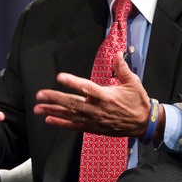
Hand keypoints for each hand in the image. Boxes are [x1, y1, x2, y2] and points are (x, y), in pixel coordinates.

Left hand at [33, 51, 150, 136]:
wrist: (143, 123)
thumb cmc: (137, 102)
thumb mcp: (133, 82)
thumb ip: (122, 68)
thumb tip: (117, 53)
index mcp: (106, 96)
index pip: (86, 88)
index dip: (72, 82)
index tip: (60, 77)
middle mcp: (98, 109)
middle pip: (73, 103)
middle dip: (55, 98)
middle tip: (40, 95)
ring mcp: (94, 120)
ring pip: (70, 115)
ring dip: (53, 111)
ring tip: (38, 108)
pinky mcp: (93, 128)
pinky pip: (74, 126)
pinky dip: (61, 123)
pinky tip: (49, 120)